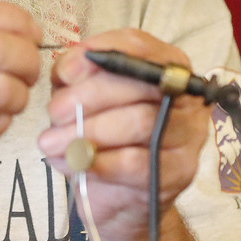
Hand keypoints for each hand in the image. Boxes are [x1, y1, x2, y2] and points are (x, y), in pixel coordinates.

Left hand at [40, 30, 208, 240]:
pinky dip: (99, 162)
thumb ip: (75, 74)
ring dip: (90, 132)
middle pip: (141, 85)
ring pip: (141, 123)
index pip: (139, 46)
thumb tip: (70, 69)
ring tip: (52, 142)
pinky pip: (137, 163)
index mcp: (164, 65)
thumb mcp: (80, 96)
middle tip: (54, 112)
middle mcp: (184, 96)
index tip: (65, 74)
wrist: (116, 193)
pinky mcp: (178, 172)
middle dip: (90, 96)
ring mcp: (187, 135)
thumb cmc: (100, 133)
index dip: (100, 55)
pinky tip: (74, 162)